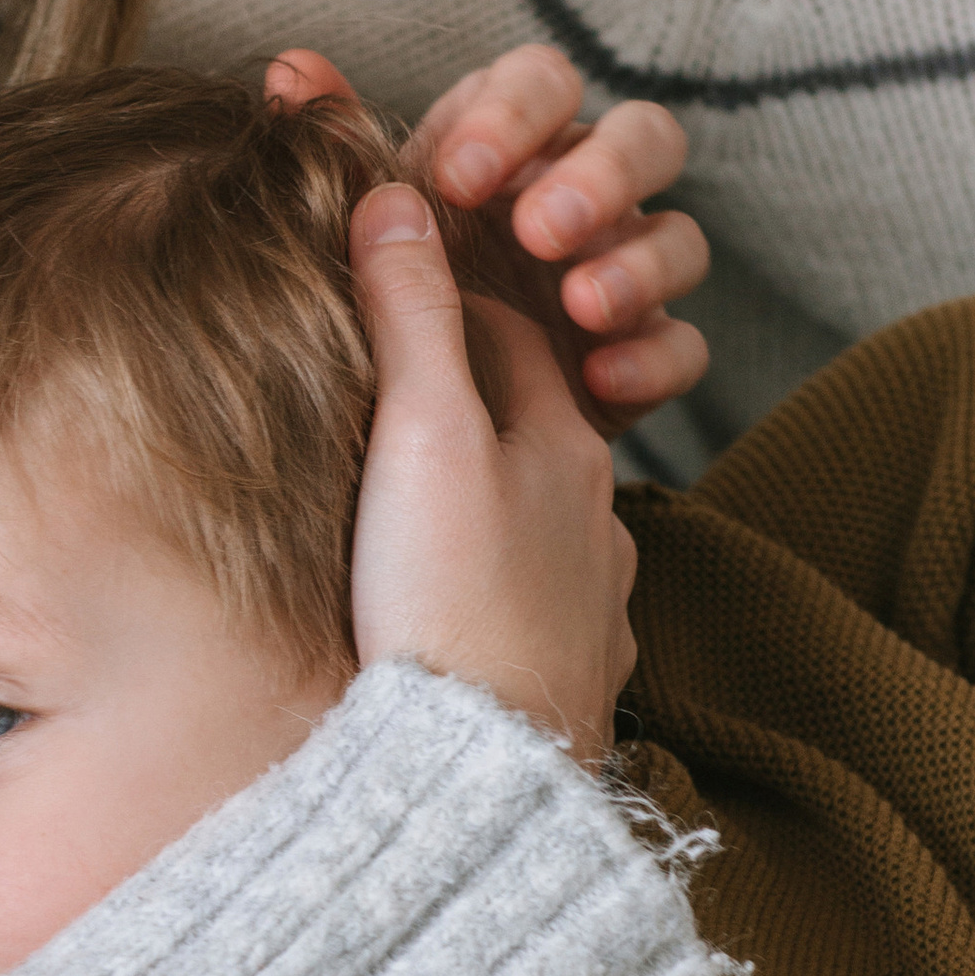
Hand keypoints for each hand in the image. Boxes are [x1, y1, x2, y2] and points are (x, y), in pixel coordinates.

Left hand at [267, 43, 708, 433]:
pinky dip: (654, 358)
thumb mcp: (351, 233)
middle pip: (644, 138)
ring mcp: (624, 275)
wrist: (399, 442)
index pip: (544, 81)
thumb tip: (291, 70)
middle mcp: (582, 196)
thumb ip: (335, 150)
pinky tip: (601, 382)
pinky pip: (686, 347)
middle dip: (601, 176)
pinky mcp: (643, 359)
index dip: (514, 113)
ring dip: (638, 263)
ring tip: (580, 306)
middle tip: (540, 232)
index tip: (457, 177)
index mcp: (513, 146)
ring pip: (681, 238)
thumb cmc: (376, 306)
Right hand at [347, 183, 637, 760]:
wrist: (482, 777)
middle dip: (466, 404)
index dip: (439, 303)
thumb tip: (394, 198)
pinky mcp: (570, 682)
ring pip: (539, 526)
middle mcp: (595, 520)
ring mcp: (590, 607)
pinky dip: (500, 595)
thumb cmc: (444, 600)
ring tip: (415, 514)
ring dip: (488, 506)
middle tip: (384, 399)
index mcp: (563, 445)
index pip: (505, 333)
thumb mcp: (417, 438)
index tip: (380, 295)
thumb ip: (409, 318)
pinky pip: (539, 615)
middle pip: (527, 428)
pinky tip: (459, 614)